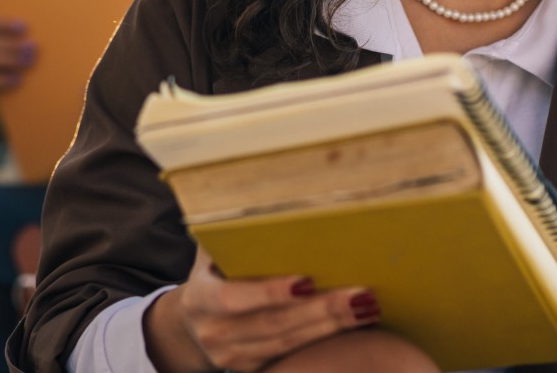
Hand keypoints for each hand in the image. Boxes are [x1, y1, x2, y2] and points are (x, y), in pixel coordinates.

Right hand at [143, 249, 376, 372]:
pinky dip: (324, 340)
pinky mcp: (251, 370)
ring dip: (331, 326)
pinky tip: (351, 325)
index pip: (234, 298)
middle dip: (321, 309)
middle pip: (274, 324)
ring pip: (288, 344)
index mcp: (199, 300)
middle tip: (360, 294)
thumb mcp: (210, 256)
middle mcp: (214, 333)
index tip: (307, 281)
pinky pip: (291, 356)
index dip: (270, 292)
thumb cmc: (212, 278)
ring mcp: (232, 357)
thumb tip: (260, 200)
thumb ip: (228, 234)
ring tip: (365, 308)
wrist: (191, 327)